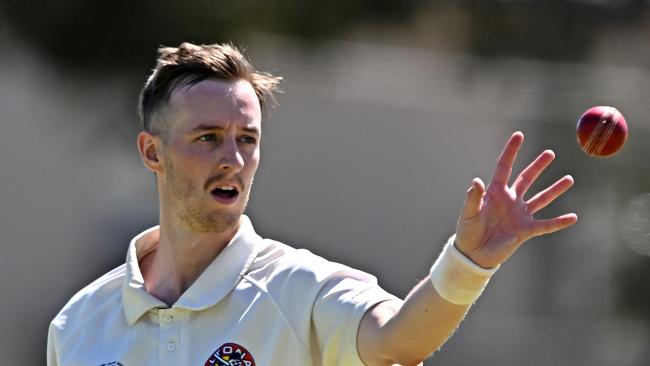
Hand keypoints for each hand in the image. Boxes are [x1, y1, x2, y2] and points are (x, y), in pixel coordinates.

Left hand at [455, 131, 577, 268]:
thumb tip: (476, 180)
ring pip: (541, 198)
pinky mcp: (525, 230)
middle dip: (538, 166)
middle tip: (550, 153)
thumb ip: (473, 198)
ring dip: (554, 189)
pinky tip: (573, 217)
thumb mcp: (468, 213)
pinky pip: (545, 225)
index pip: (505, 167)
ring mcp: (519, 214)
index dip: (511, 151)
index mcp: (495, 192)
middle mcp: (510, 200)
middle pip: (527, 179)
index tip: (519, 135)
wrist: (473, 254)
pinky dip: (559, 222)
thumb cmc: (468, 232)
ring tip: (569, 179)